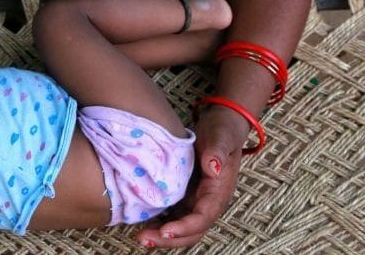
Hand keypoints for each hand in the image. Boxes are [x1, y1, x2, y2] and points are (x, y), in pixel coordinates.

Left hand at [134, 106, 245, 247]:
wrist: (223, 126)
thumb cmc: (222, 131)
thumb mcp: (221, 137)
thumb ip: (217, 151)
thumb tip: (214, 168)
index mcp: (218, 192)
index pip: (203, 217)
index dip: (185, 227)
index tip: (165, 230)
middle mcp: (209, 202)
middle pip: (192, 231)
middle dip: (169, 239)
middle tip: (143, 238)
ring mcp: (197, 201)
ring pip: (182, 227)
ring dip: (163, 235)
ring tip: (140, 236)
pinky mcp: (187, 197)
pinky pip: (175, 216)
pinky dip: (160, 223)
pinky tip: (142, 222)